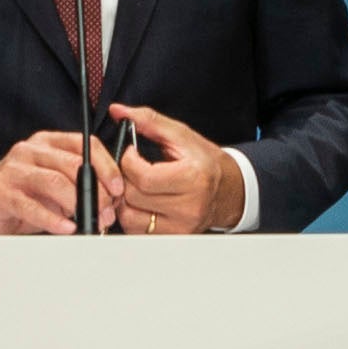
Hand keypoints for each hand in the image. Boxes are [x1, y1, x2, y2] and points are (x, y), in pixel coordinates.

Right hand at [0, 128, 123, 234]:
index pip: (84, 143)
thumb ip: (82, 184)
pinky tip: (67, 228)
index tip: (118, 188)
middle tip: (108, 212)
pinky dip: (53, 219)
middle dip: (96, 190)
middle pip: (73, 164)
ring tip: (91, 222)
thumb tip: (114, 197)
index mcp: (47, 142)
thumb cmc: (26, 199)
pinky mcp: (0, 192)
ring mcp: (13, 169)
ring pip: (55, 182)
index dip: (107, 165)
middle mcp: (29, 150)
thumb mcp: (57, 186)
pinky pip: (32, 206)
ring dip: (78, 205)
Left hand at [109, 103, 242, 234]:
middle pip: (133, 196)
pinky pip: (137, 231)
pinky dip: (131, 215)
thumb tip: (119, 112)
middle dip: (123, 179)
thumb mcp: (181, 135)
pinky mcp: (173, 236)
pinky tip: (140, 202)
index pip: (143, 177)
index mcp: (193, 178)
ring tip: (135, 185)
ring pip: (130, 216)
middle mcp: (189, 206)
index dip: (127, 161)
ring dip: (124, 199)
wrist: (229, 190)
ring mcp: (181, 225)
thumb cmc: (205, 162)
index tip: (130, 154)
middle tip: (130, 169)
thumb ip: (148, 121)